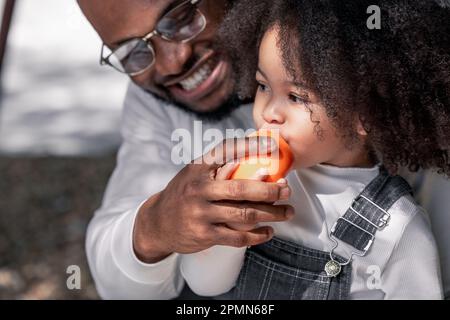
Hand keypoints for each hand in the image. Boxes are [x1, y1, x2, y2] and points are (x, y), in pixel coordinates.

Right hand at [133, 136, 293, 262]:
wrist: (157, 223)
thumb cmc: (184, 193)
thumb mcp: (194, 172)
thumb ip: (219, 164)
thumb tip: (255, 147)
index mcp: (199, 168)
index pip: (227, 150)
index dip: (251, 146)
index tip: (273, 145)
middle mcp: (199, 188)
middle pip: (241, 187)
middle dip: (269, 189)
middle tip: (287, 190)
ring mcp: (200, 212)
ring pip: (244, 213)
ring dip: (271, 214)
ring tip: (288, 212)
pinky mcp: (204, 234)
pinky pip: (237, 236)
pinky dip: (257, 235)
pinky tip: (268, 232)